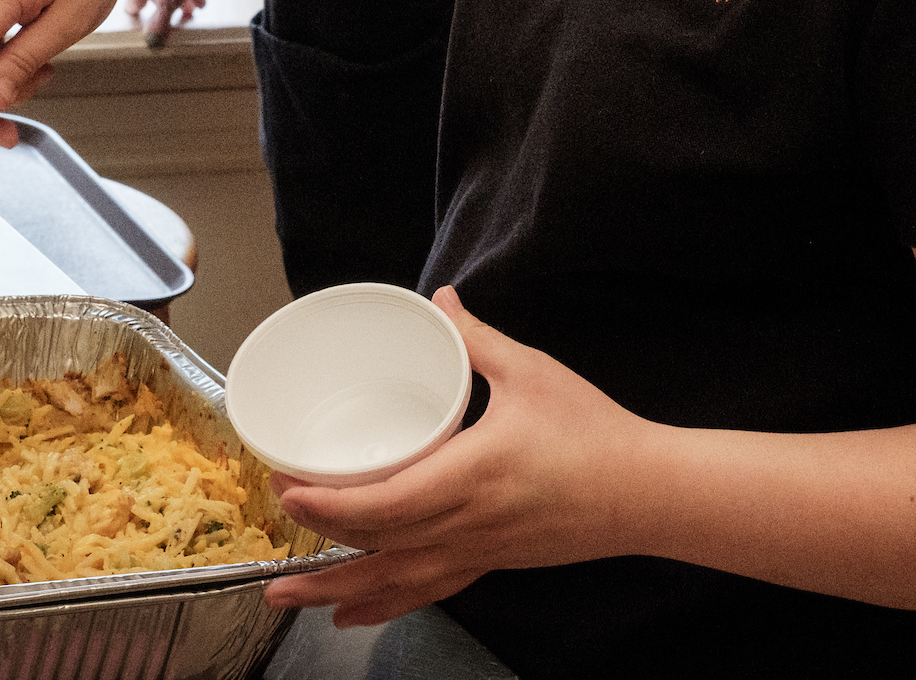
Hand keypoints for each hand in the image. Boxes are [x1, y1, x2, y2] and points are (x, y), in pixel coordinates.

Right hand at [119, 0, 205, 42]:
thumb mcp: (167, 4)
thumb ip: (158, 24)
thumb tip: (151, 42)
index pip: (132, 10)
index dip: (144, 22)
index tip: (155, 29)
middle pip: (152, 0)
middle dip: (168, 12)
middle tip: (181, 20)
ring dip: (180, 2)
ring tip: (194, 11)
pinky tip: (200, 0)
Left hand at [262, 289, 654, 626]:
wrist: (645, 491)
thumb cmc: (592, 432)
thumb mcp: (531, 373)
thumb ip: (477, 337)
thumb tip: (442, 299)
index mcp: (471, 475)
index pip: (384, 504)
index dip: (329, 505)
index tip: (287, 490)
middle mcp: (467, 523)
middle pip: (377, 548)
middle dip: (316, 550)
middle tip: (270, 544)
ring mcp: (478, 551)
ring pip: (395, 581)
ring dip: (336, 593)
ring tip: (285, 599)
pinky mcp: (491, 563)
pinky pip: (428, 591)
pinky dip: (384, 605)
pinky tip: (351, 615)